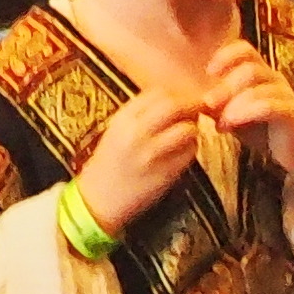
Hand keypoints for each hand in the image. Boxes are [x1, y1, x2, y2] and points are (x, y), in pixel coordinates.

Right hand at [71, 84, 207, 236]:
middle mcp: (137, 133)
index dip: (174, 94)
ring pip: (187, 129)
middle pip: (174, 106)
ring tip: (188, 134)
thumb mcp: (116, 131)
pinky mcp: (165, 173)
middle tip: (197, 110)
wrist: (97, 200)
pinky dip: (192, 149)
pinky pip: (189, 153)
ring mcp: (152, 154)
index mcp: (122, 120)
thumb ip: (140, 115)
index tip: (180, 99)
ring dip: (192, 129)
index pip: (157, 93)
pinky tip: (183, 152)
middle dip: (190, 105)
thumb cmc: (108, 164)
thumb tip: (172, 101)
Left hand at [201, 38, 293, 209]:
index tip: (208, 72)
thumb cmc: (267, 134)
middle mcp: (276, 80)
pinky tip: (230, 125)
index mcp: (263, 75)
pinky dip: (246, 113)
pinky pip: (268, 106)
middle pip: (249, 68)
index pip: (245, 50)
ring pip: (258, 87)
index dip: (225, 56)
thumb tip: (193, 100)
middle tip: (208, 104)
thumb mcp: (237, 117)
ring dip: (233, 103)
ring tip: (220, 121)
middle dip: (225, 85)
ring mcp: (286, 96)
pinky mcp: (292, 115)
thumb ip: (220, 105)